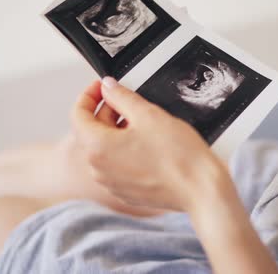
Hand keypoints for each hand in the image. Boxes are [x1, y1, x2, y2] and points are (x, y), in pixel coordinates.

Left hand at [71, 77, 228, 212]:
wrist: (200, 189)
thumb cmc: (178, 156)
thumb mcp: (148, 114)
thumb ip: (121, 97)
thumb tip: (108, 87)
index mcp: (97, 147)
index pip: (77, 114)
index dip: (89, 95)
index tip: (102, 86)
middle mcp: (98, 169)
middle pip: (90, 131)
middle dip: (106, 111)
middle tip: (129, 100)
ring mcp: (111, 183)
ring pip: (103, 148)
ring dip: (116, 131)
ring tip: (142, 122)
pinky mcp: (125, 192)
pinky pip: (116, 165)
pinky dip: (124, 150)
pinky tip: (146, 143)